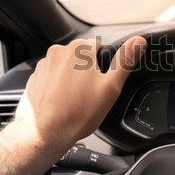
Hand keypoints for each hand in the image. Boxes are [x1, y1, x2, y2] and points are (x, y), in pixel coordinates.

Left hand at [14, 36, 146, 153]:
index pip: (101, 47)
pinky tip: (63, 102)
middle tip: (92, 94)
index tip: (103, 82)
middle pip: (83, 57)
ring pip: (68, 68)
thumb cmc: (79, 112)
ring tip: (77, 100)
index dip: (105, 65)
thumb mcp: (111, 86)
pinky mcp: (35, 78)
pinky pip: (53, 78)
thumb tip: (139, 41)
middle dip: (89, 72)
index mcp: (80, 49)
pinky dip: (59, 87)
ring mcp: (44, 65)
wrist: (45, 134)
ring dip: (74, 79)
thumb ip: (126, 60)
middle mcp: (59, 51)